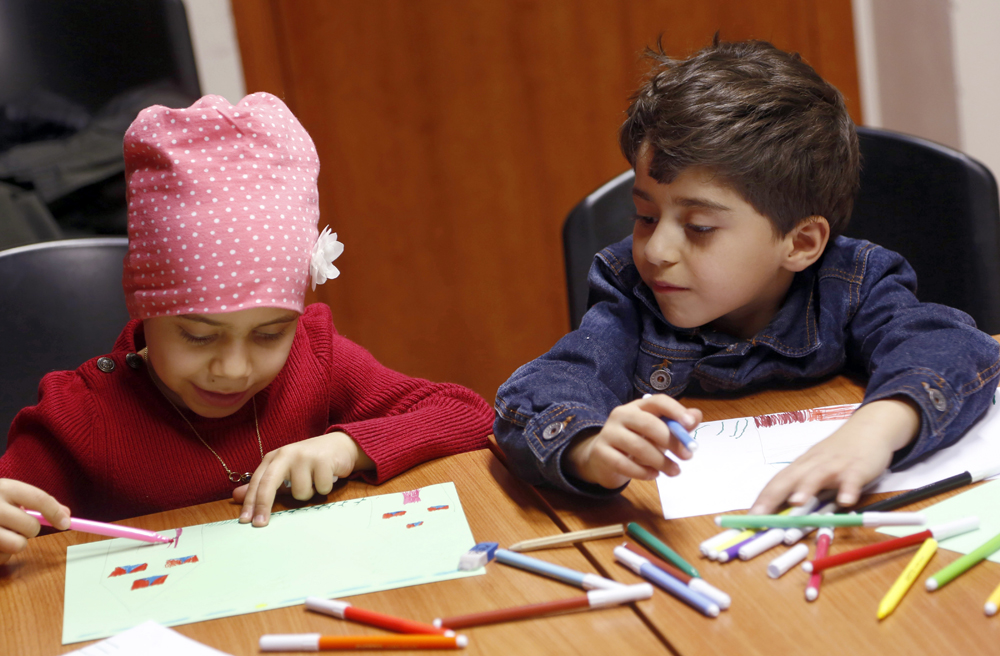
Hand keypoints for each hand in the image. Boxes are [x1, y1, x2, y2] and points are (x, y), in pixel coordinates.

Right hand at [0, 479, 70, 565]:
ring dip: (14, 544)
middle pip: (31, 527)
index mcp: (3, 487)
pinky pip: (2, 558)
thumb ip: (36, 501)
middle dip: (29, 529)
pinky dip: (0, 555)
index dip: (55, 512)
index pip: (38, 498)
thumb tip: (66, 515)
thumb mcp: (7, 493)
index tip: (66, 523)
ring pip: (18, 546)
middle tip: (15, 524)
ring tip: (0, 535)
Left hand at [233, 432, 373, 526]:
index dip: (250, 502)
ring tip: (314, 481)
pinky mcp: (322, 460)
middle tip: (259, 524)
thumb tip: (236, 496)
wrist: (341, 446)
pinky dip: (324, 488)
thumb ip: (263, 485)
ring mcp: (304, 456)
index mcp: (274, 457)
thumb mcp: (285, 473)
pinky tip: (327, 477)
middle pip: (269, 483)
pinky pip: (319, 489)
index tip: (245, 520)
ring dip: (308, 493)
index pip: (258, 481)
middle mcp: (286, 454)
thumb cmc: (310, 462)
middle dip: (263, 505)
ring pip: (299, 492)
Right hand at [565, 394, 700, 488]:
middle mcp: (621, 415)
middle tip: (687, 456)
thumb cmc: (636, 442)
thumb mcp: (657, 433)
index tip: (690, 424)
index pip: (657, 401)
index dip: (675, 410)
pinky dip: (643, 472)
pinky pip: (624, 464)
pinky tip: (654, 475)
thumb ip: (676, 425)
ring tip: (674, 471)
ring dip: (661, 461)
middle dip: (671, 441)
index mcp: (638, 406)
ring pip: (638, 446)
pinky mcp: (600, 451)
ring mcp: (608, 432)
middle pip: (648, 424)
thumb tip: (696, 415)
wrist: (602, 458)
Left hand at [749, 398, 920, 513]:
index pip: (776, 483)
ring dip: (806, 488)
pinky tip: (846, 501)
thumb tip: (785, 514)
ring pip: (817, 475)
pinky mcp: (858, 467)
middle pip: (789, 478)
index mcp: (801, 466)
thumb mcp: (817, 469)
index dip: (763, 500)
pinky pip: (852, 478)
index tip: (750, 517)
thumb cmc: (838, 453)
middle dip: (773, 496)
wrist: (868, 428)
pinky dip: (848, 489)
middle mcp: (813, 464)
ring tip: (796, 502)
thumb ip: (804, 488)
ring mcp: (835, 465)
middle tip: (761, 515)